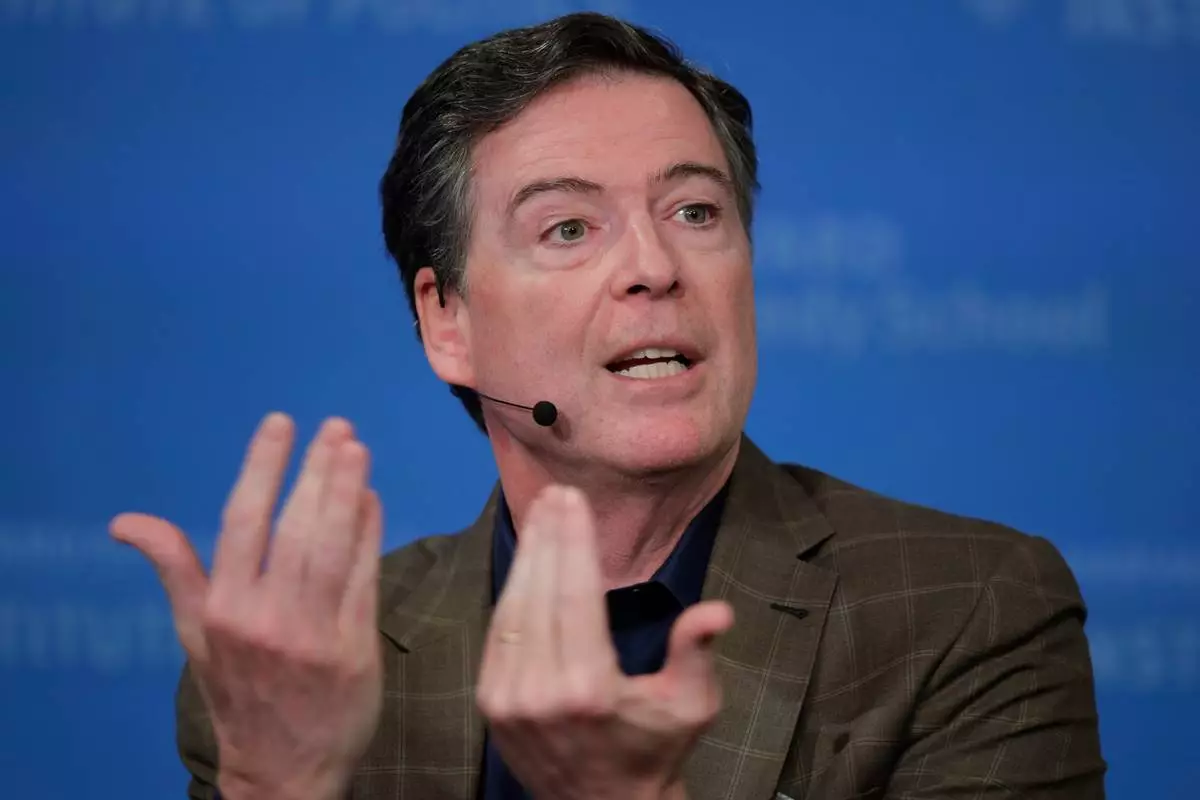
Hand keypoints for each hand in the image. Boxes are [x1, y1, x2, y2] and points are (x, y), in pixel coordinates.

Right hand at [110, 414, 383, 799]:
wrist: (284, 769)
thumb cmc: (237, 692)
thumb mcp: (195, 635)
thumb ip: (174, 569)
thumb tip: (126, 521)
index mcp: (224, 610)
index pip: (243, 521)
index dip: (264, 466)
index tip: (280, 423)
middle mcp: (268, 618)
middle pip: (298, 527)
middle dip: (319, 470)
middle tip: (337, 427)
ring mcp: (316, 635)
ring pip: (335, 548)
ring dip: (349, 493)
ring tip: (356, 450)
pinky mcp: (356, 649)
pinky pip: (366, 578)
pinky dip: (370, 534)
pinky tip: (372, 500)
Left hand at [476, 486, 731, 799]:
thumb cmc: (654, 749)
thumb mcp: (691, 706)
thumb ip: (696, 653)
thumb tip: (718, 611)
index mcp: (590, 690)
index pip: (575, 596)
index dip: (572, 542)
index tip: (572, 499)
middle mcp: (541, 692)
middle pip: (540, 593)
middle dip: (548, 537)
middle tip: (555, 492)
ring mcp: (508, 699)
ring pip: (512, 608)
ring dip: (526, 556)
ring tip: (540, 512)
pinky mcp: (490, 703)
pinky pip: (499, 632)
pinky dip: (512, 589)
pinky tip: (526, 558)